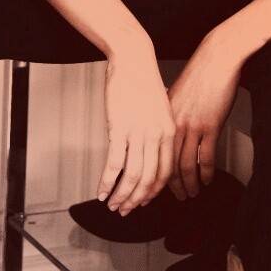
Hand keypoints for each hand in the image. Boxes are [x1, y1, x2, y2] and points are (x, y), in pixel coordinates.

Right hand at [96, 48, 175, 214]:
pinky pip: (114, 165)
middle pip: (148, 180)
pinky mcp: (120, 129)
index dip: (153, 192)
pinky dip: (106, 183)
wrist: (133, 59)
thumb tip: (150, 153)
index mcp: (169, 132)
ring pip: (131, 177)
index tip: (143, 202)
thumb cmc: (143, 82)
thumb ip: (158, 132)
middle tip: (125, 211)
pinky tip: (101, 192)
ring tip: (112, 205)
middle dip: (135, 200)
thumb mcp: (160, 110)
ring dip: (120, 196)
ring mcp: (139, 133)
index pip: (164, 173)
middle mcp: (157, 136)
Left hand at [166, 32, 244, 198]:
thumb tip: (165, 129)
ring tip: (191, 195)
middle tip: (172, 199)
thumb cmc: (199, 74)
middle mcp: (174, 126)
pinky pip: (206, 157)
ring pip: (185, 166)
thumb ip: (169, 114)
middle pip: (166, 165)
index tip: (150, 189)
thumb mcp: (175, 95)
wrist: (216, 59)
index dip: (151, 176)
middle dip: (166, 188)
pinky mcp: (210, 125)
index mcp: (163, 119)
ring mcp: (192, 127)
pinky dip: (206, 173)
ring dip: (188, 185)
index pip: (152, 156)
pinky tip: (207, 180)